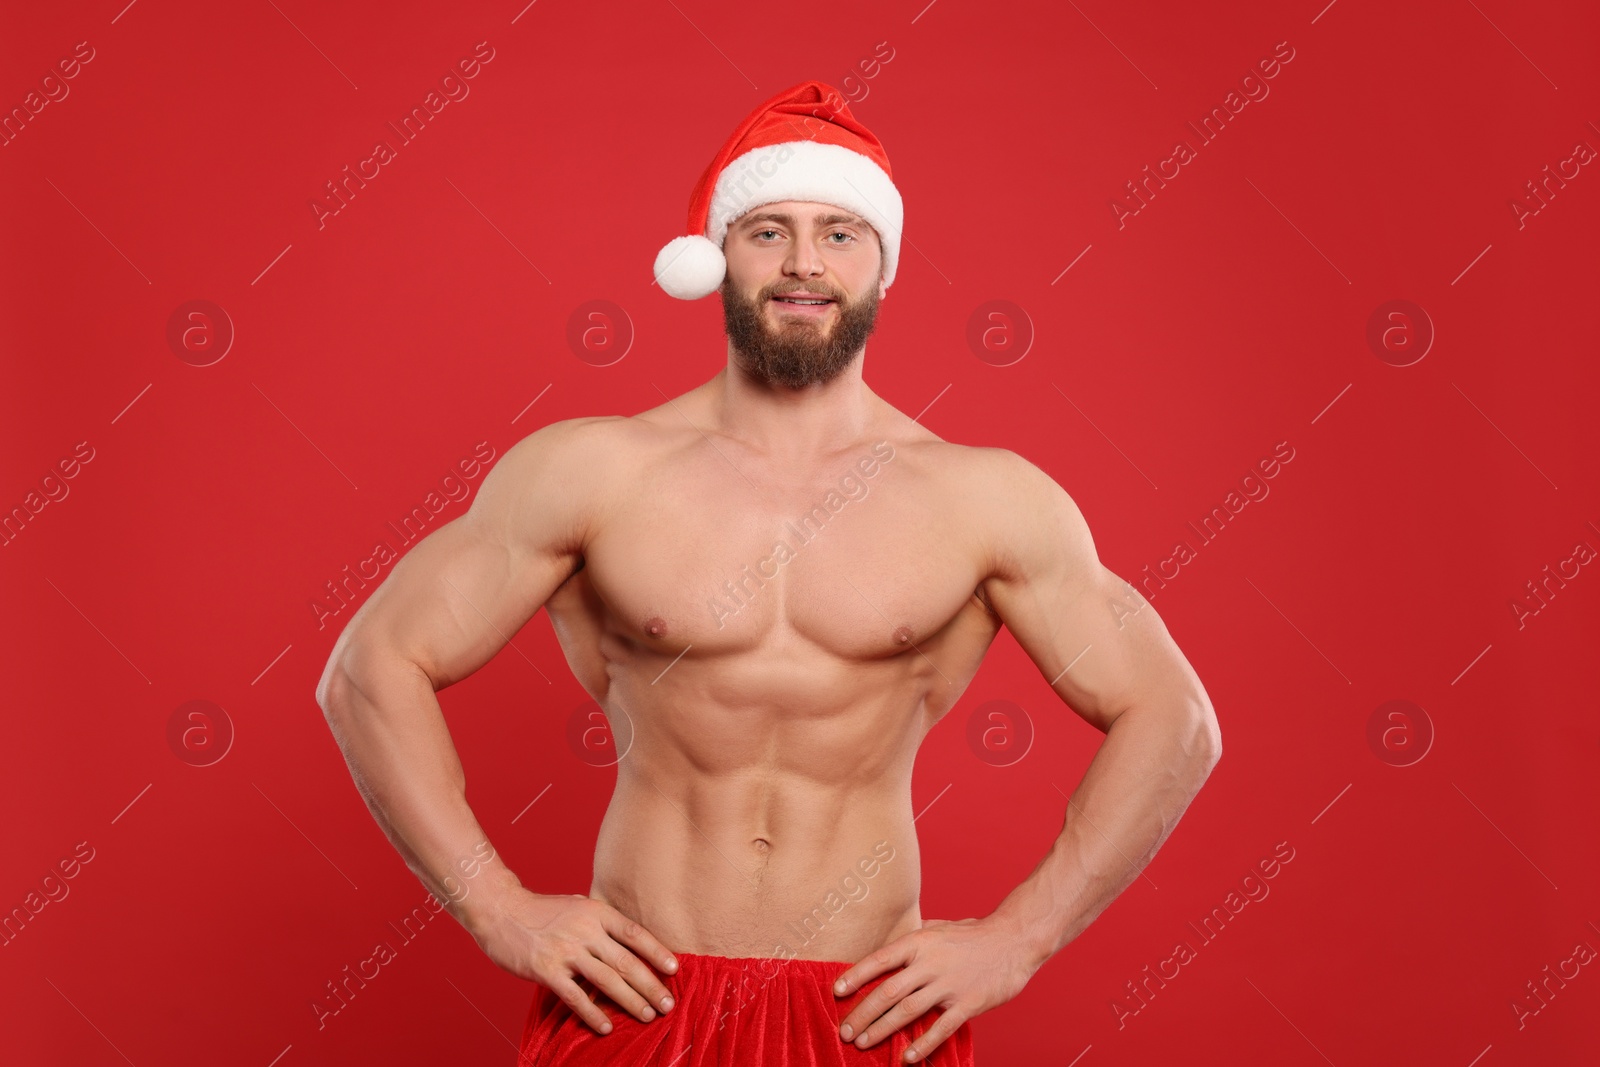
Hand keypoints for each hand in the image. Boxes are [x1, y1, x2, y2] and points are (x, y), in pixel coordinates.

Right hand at [469, 888, 679, 1035]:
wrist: (501, 911)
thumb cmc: (541, 910)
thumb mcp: (577, 905)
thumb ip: (600, 921)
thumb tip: (628, 940)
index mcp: (595, 912)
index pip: (634, 934)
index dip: (657, 952)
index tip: (674, 969)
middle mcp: (585, 931)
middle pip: (626, 962)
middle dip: (651, 985)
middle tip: (668, 1004)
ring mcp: (566, 951)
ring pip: (607, 981)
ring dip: (630, 1001)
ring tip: (648, 1016)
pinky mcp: (547, 971)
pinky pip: (575, 997)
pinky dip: (593, 1014)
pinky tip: (607, 1027)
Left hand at [833, 916, 1037, 1062]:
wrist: (1014, 941)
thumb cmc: (973, 934)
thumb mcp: (940, 926)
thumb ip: (914, 936)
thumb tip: (888, 942)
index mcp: (920, 941)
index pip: (880, 959)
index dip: (856, 975)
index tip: (837, 991)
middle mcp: (930, 962)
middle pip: (888, 991)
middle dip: (862, 1012)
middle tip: (845, 1030)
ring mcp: (949, 984)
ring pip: (907, 1011)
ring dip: (882, 1029)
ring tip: (862, 1043)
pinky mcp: (968, 1003)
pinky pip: (941, 1028)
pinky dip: (923, 1044)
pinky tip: (907, 1057)